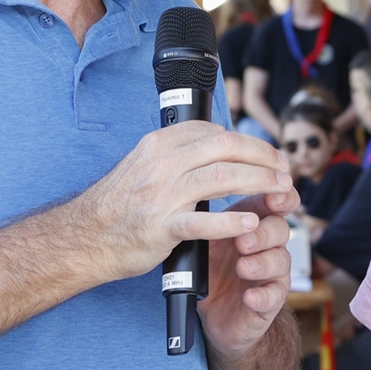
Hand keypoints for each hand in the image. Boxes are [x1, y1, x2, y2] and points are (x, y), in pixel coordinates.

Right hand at [74, 122, 292, 284]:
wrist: (85, 238)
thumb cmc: (121, 204)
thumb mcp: (145, 164)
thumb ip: (179, 153)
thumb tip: (219, 145)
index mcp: (159, 144)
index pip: (215, 132)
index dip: (250, 142)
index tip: (269, 155)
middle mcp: (161, 164)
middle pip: (226, 148)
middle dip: (263, 156)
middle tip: (285, 170)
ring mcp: (161, 195)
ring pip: (222, 178)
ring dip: (259, 182)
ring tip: (281, 191)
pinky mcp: (161, 228)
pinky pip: (203, 222)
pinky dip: (231, 222)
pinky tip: (250, 223)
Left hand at [201, 191, 298, 357]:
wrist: (214, 314)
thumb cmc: (213, 269)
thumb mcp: (206, 240)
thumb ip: (208, 219)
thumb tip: (197, 194)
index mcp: (254, 224)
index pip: (277, 204)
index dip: (281, 198)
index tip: (271, 197)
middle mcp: (268, 246)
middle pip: (280, 230)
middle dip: (263, 233)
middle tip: (242, 242)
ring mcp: (272, 274)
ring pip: (280, 261)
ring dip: (262, 263)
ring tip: (242, 268)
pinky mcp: (270, 301)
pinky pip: (274, 297)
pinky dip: (262, 296)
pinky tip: (249, 297)